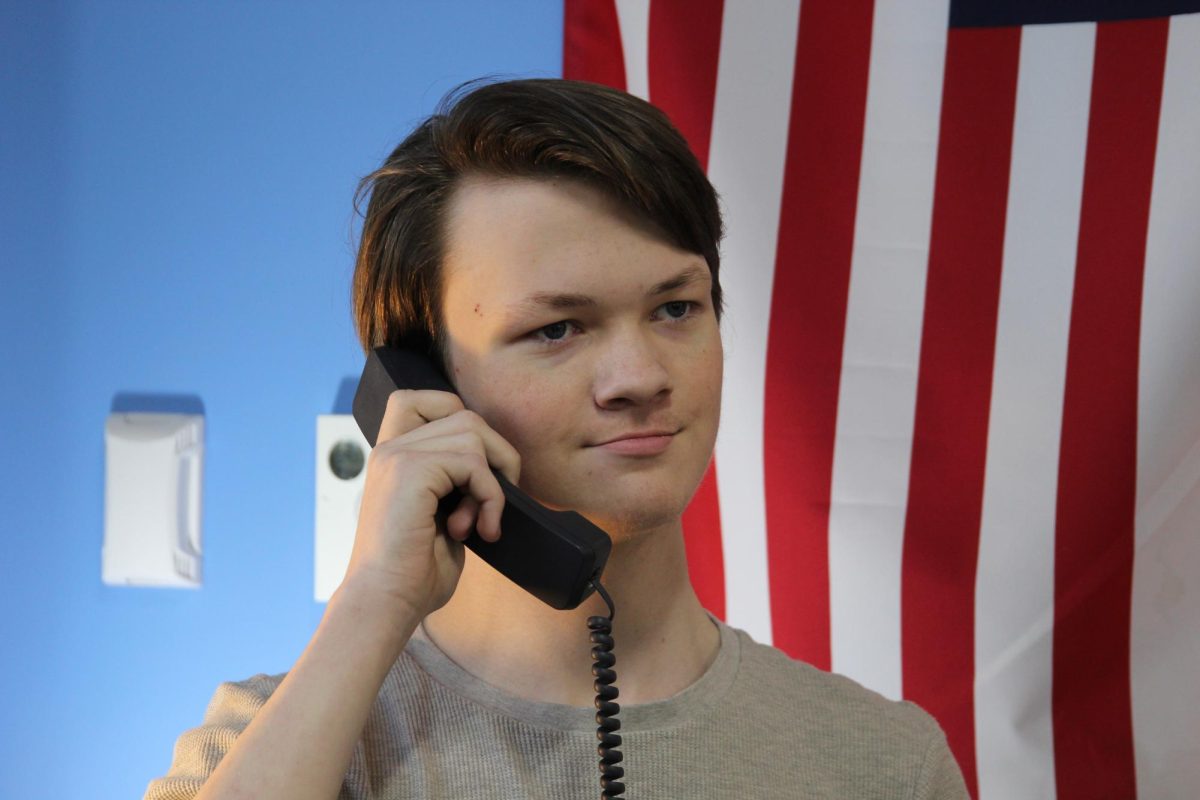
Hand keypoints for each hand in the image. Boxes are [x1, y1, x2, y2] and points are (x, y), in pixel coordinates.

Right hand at [341, 389, 520, 619]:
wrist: (385, 602)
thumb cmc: (414, 572)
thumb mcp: (440, 515)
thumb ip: (456, 481)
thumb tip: (498, 465)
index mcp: (391, 457)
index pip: (418, 399)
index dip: (456, 416)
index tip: (474, 469)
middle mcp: (389, 449)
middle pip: (463, 414)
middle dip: (495, 455)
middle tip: (492, 504)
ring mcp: (397, 456)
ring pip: (473, 433)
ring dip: (492, 481)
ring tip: (478, 524)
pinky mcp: (410, 471)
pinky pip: (473, 463)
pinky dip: (490, 496)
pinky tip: (479, 531)